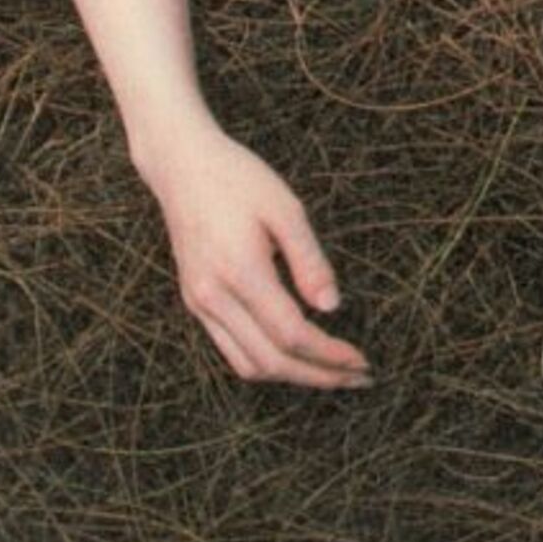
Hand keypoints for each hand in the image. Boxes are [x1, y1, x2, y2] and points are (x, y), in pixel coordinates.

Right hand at [144, 121, 370, 390]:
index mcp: (239, 270)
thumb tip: (332, 308)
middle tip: (357, 377)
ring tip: (329, 371)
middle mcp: (213, 295)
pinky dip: (265, 361)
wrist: (180, 164)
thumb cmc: (236, 178)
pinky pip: (230, 350)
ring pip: (248, 365)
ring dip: (292, 376)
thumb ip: (310, 261)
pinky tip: (292, 352)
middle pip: (271, 361)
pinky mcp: (193, 301)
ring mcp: (198, 302)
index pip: (292, 334)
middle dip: (318, 376)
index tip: (362, 360)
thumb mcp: (285, 207)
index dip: (330, 355)